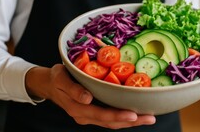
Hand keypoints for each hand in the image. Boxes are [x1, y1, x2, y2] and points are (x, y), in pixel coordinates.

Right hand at [25, 64, 155, 128]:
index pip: (101, 114)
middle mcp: (85, 115)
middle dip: (131, 121)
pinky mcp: (92, 112)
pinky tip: (135, 114)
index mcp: (77, 108)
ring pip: (112, 122)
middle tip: (150, 118)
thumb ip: (73, 89)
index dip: (118, 115)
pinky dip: (123, 117)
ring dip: (130, 121)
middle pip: (110, 122)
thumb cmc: (56, 78)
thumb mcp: (61, 79)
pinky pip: (109, 118)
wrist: (49, 84)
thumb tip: (87, 99)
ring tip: (148, 118)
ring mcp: (88, 116)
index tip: (133, 114)